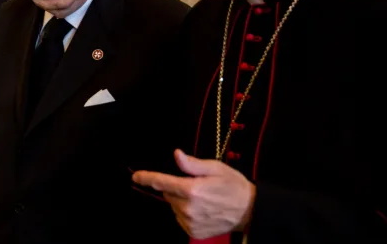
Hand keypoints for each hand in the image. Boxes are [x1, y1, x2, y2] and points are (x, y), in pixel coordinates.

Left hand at [132, 149, 255, 238]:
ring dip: (181, 201)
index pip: (162, 183)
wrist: (251, 211)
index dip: (147, 178)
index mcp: (192, 190)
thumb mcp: (215, 168)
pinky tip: (202, 210)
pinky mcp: (194, 233)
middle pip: (169, 194)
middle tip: (195, 185)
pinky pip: (181, 219)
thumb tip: (176, 155)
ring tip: (202, 199)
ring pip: (174, 207)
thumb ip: (192, 164)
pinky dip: (186, 213)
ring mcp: (190, 223)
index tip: (136, 176)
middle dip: (176, 188)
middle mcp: (188, 208)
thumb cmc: (233, 185)